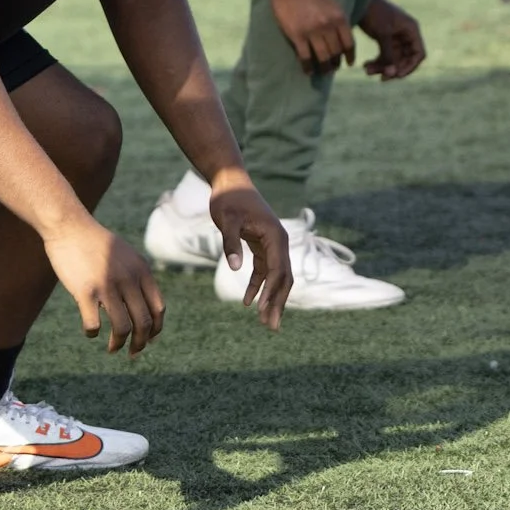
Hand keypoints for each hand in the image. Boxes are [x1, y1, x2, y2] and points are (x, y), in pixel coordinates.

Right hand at [44, 220, 165, 356]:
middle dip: (140, 344)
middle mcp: (128, 279)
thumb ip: (137, 277)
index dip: (155, 330)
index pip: (158, 310)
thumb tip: (147, 309)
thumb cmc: (96, 243)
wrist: (69, 226)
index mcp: (141, 271)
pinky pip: (93, 324)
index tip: (149, 341)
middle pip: (143, 323)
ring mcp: (107, 285)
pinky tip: (90, 331)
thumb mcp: (126, 255)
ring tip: (112, 349)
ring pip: (122, 328)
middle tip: (132, 353)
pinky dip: (92, 333)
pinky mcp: (85, 291)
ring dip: (118, 344)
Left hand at [210, 170, 291, 329]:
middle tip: (271, 327)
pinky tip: (248, 301)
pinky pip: (265, 270)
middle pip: (283, 278)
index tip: (262, 311)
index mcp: (276, 236)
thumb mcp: (227, 220)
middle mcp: (279, 242)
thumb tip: (236, 268)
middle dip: (277, 303)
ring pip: (276, 277)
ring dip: (270, 298)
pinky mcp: (262, 245)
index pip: (278, 270)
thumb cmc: (229, 198)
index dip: (271, 292)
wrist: (230, 182)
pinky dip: (258, 286)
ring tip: (264, 321)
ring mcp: (273, 244)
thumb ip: (231, 243)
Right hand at [269, 0, 354, 75]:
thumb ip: (338, 20)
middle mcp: (328, 27)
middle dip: (335, 63)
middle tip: (332, 68)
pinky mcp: (297, 35)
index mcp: (339, 18)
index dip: (349, 56)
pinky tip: (307, 71)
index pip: (349, 44)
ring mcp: (312, 32)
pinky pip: (305, 57)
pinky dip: (307, 67)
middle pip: (336, 53)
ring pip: (322, 58)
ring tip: (321, 71)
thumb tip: (342, 37)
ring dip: (323, 68)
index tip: (348, 63)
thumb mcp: (332, 4)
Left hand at [357, 0, 425, 80]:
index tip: (397, 75)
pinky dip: (376, 62)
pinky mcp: (384, 39)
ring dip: (381, 67)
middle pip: (405, 60)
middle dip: (392, 69)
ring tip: (367, 70)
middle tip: (381, 78)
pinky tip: (365, 66)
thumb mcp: (382, 34)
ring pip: (392, 60)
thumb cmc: (373, 12)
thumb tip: (392, 73)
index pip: (418, 54)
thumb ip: (389, 54)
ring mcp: (395, 38)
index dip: (410, 67)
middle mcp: (406, 35)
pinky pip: (384, 56)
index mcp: (411, 30)